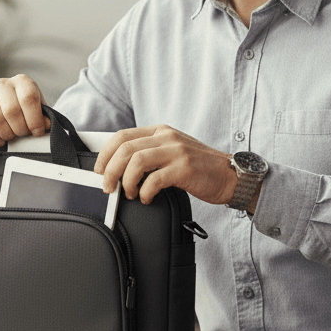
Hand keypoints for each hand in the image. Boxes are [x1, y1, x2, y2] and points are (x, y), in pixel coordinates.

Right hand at [0, 75, 48, 146]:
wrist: (7, 115)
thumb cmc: (26, 114)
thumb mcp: (38, 113)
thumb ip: (44, 118)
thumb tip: (46, 124)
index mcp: (22, 81)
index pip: (28, 97)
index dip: (34, 119)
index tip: (37, 132)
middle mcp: (2, 84)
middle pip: (11, 110)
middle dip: (20, 129)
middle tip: (22, 135)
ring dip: (6, 134)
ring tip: (11, 136)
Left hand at [94, 125, 238, 205]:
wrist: (230, 176)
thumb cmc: (199, 168)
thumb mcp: (172, 152)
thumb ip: (149, 154)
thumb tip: (117, 169)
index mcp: (160, 131)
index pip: (122, 136)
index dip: (105, 154)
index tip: (99, 171)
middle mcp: (167, 137)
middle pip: (125, 149)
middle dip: (110, 170)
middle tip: (108, 187)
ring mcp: (177, 151)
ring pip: (136, 162)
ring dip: (126, 181)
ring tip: (129, 193)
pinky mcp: (185, 169)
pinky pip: (154, 180)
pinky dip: (144, 192)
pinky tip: (146, 198)